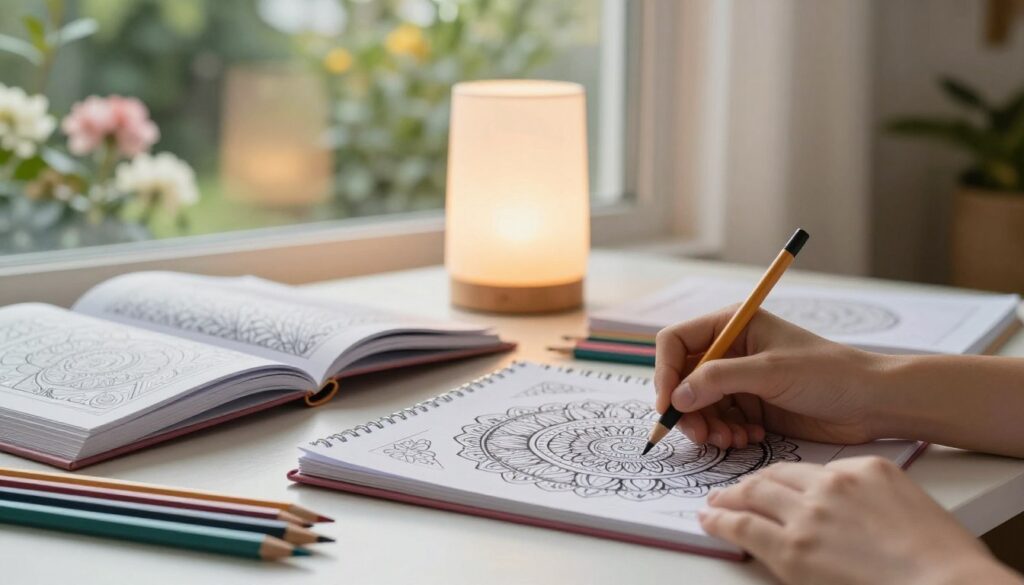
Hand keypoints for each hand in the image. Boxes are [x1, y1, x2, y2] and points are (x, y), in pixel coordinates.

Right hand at [654, 307, 885, 448]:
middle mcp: (730, 350)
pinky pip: (719, 422)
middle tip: (701, 435)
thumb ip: (719, 380)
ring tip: (731, 440)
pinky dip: (727, 434)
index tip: (668, 406)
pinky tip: (751, 438)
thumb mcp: (771, 371)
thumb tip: (677, 397)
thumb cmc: (829, 374)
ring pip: (698, 405)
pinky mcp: (751, 406)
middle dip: (687, 409)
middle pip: (682, 379)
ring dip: (708, 426)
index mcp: (732, 325)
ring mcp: (740, 380)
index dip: (665, 373)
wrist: (872, 403)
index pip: (676, 342)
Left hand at [700, 457, 1017, 584]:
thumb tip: (847, 513)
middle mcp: (832, 485)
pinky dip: (722, 521)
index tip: (775, 485)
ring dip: (731, 498)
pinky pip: (745, 527)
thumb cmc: (942, 559)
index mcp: (865, 470)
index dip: (786, 479)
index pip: (811, 470)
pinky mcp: (794, 548)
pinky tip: (710, 519)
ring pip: (755, 495)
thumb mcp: (909, 506)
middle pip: (777, 477)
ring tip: (716, 503)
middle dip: (751, 484)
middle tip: (734, 491)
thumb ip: (871, 499)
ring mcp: (809, 515)